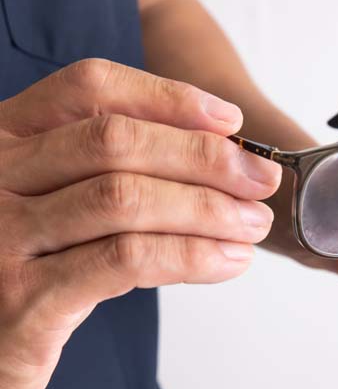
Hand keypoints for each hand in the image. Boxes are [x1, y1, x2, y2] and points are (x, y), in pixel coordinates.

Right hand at [0, 59, 280, 388]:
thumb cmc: (24, 267)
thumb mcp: (55, 204)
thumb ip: (111, 175)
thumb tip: (218, 158)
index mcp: (5, 139)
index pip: (90, 88)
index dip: (169, 97)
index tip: (230, 120)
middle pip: (116, 142)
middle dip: (205, 157)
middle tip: (261, 179)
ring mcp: (3, 236)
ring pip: (126, 199)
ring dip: (208, 209)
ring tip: (254, 224)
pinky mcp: (26, 299)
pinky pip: (126, 260)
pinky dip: (190, 256)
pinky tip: (228, 261)